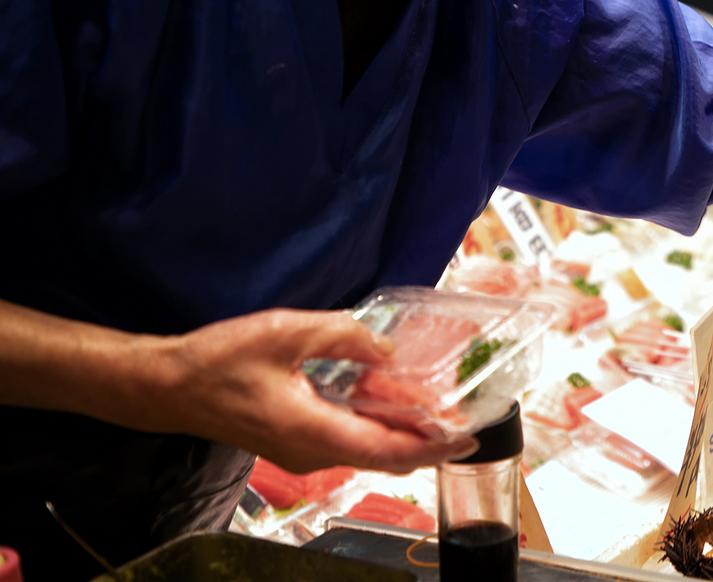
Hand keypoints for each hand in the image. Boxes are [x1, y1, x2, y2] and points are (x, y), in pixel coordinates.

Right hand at [138, 308, 476, 472]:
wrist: (169, 387)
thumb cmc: (218, 362)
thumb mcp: (286, 332)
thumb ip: (343, 336)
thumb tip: (386, 348)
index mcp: (312, 432)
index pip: (387, 450)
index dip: (432, 446)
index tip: (467, 438)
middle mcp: (312, 452)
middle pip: (385, 456)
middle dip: (428, 442)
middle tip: (467, 419)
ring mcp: (303, 452)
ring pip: (368, 450)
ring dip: (404, 434)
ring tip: (440, 409)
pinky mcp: (296, 442)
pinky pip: (349, 441)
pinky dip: (378, 427)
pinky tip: (394, 403)